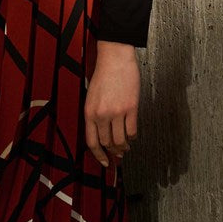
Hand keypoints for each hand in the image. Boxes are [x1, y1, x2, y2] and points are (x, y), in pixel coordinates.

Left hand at [84, 40, 139, 167]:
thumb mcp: (92, 96)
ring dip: (123, 146)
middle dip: (113, 151)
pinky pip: (132, 129)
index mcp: (89, 112)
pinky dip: (133, 136)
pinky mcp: (131, 108)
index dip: (98, 156)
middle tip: (118, 154)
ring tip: (126, 147)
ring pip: (120, 140)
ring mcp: (117, 112)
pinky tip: (132, 135)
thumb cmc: (103, 74)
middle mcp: (102, 115)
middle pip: (107, 143)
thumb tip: (101, 132)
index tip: (104, 163)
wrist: (115, 58)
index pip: (92, 142)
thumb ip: (95, 114)